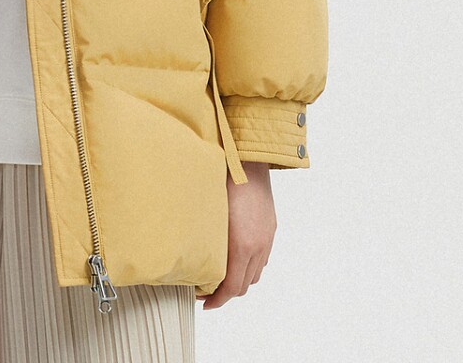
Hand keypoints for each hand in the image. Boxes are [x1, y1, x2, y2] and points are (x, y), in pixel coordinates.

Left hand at [198, 161, 274, 309]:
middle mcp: (258, 246)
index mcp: (241, 246)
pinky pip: (263, 258)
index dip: (216, 300)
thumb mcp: (210, 215)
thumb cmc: (223, 182)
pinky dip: (250, 265)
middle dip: (226, 293)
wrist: (248, 160)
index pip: (231, 288)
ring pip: (256, 273)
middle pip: (245, 285)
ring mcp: (267, 237)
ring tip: (222, 276)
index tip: (203, 302)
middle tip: (208, 291)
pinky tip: (237, 257)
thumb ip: (206, 242)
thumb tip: (192, 259)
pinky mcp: (271, 227)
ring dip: (240, 280)